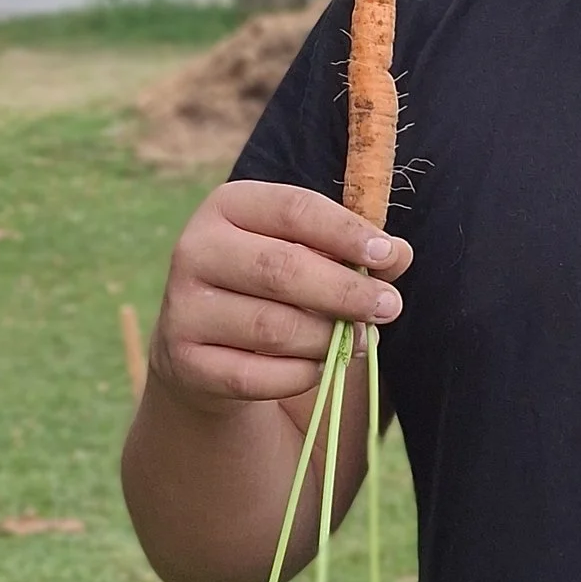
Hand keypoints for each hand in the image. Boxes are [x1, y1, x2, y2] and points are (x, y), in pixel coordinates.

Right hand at [148, 181, 410, 410]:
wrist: (209, 345)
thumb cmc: (275, 286)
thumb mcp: (311, 254)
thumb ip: (354, 250)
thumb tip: (397, 254)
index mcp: (228, 205)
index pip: (293, 209)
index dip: (345, 232)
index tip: (388, 254)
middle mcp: (195, 250)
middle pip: (281, 269)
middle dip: (345, 291)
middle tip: (389, 306)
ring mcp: (183, 308)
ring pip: (273, 328)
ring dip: (327, 338)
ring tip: (360, 339)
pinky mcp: (185, 361)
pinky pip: (257, 376)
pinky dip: (301, 374)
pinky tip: (319, 366)